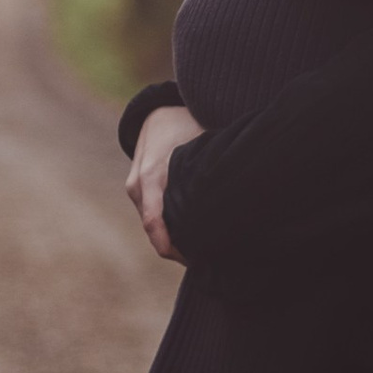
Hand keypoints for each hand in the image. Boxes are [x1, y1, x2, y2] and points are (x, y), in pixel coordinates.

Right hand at [126, 103, 204, 262]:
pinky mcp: (137, 192)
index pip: (154, 222)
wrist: (158, 112)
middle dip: (177, 249)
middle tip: (208, 259)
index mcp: (151, 174)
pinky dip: (168, 228)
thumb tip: (238, 188)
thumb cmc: (185, 124)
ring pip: (153, 226)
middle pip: (153, 231)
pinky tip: (191, 234)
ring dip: (173, 239)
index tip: (193, 260)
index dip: (170, 246)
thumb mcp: (200, 141)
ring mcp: (134, 189)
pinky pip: (152, 216)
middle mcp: (138, 185)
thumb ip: (212, 167)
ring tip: (202, 249)